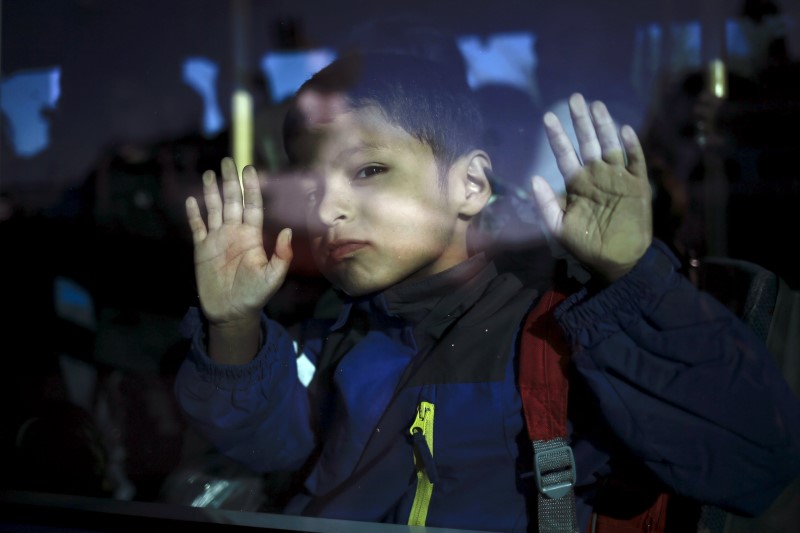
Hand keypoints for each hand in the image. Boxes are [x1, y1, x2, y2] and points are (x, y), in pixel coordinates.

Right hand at [185, 157, 292, 328]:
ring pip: (214, 209)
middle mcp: (235, 233)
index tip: (250, 169)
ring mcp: (217, 239)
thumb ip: (281, 255)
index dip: (252, 188)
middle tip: (228, 160)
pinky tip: (191, 200)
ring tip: (209, 173)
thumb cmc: (255, 295)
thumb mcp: (272, 277)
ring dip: (212, 191)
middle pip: (233, 201)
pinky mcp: (202, 249)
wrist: (231, 312)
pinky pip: (197, 227)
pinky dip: (194, 213)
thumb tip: (288, 232)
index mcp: (252, 237)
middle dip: (231, 181)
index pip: (253, 206)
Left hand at [531, 93, 651, 281]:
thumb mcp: (559, 227)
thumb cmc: (585, 246)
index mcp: (577, 184)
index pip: (565, 154)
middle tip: (575, 98)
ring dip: (604, 125)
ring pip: (610, 145)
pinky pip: (635, 161)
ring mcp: (617, 178)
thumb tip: (534, 178)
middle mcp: (596, 176)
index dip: (557, 136)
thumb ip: (546, 203)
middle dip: (580, 121)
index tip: (547, 118)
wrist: (616, 261)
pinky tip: (624, 130)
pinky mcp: (637, 185)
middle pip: (587, 142)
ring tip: (596, 105)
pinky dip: (631, 146)